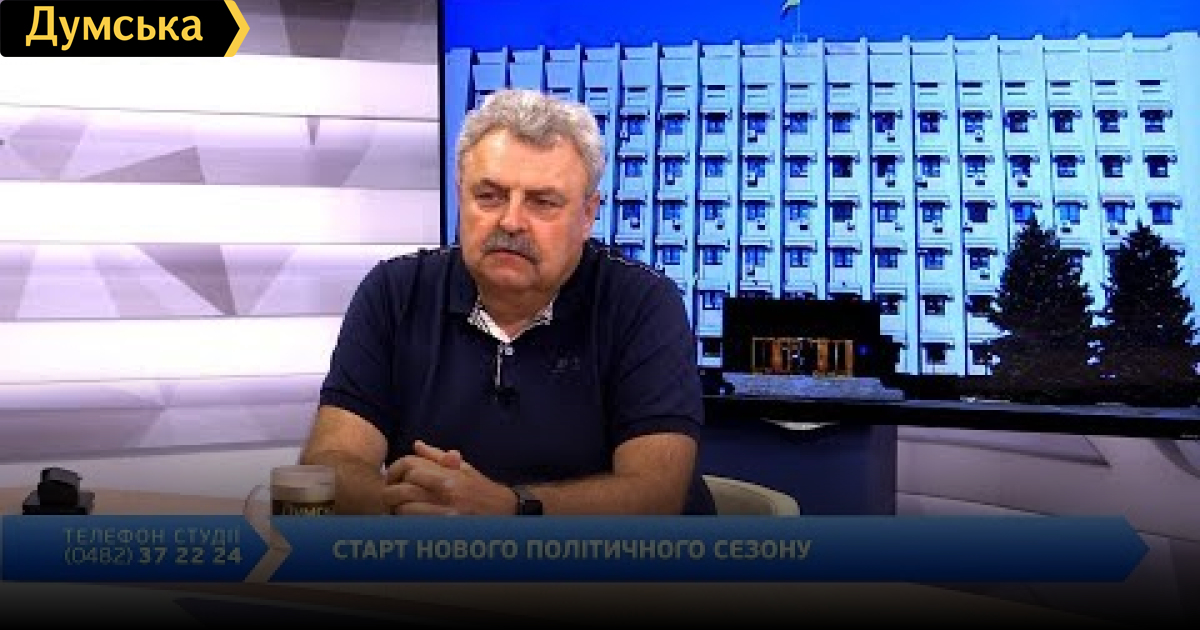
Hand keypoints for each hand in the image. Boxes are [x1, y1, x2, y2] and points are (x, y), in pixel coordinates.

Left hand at [382, 440, 506, 514]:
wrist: (506, 510)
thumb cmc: (481, 488)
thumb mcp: (463, 468)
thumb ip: (437, 456)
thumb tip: (416, 445)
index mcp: (448, 474)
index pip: (409, 466)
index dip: (395, 470)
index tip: (392, 477)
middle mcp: (446, 492)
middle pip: (403, 489)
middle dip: (391, 493)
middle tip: (389, 496)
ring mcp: (446, 512)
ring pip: (405, 510)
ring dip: (397, 510)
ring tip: (398, 510)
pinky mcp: (446, 528)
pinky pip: (416, 526)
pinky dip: (408, 524)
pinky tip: (409, 522)